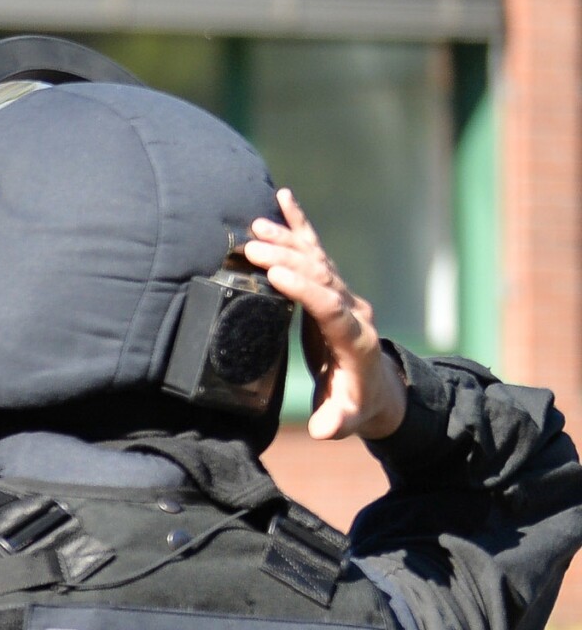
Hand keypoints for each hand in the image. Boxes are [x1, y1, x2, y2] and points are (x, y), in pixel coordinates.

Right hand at [244, 190, 404, 442]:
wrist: (377, 389)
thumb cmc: (356, 405)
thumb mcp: (348, 419)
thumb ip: (336, 420)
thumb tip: (324, 429)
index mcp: (356, 339)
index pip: (332, 306)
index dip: (307, 290)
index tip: (276, 275)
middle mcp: (353, 308)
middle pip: (322, 275)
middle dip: (289, 259)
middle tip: (253, 248)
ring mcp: (343, 293)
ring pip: (318, 258)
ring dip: (287, 240)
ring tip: (255, 228)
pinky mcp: (330, 287)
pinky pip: (316, 250)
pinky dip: (299, 225)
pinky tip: (282, 200)